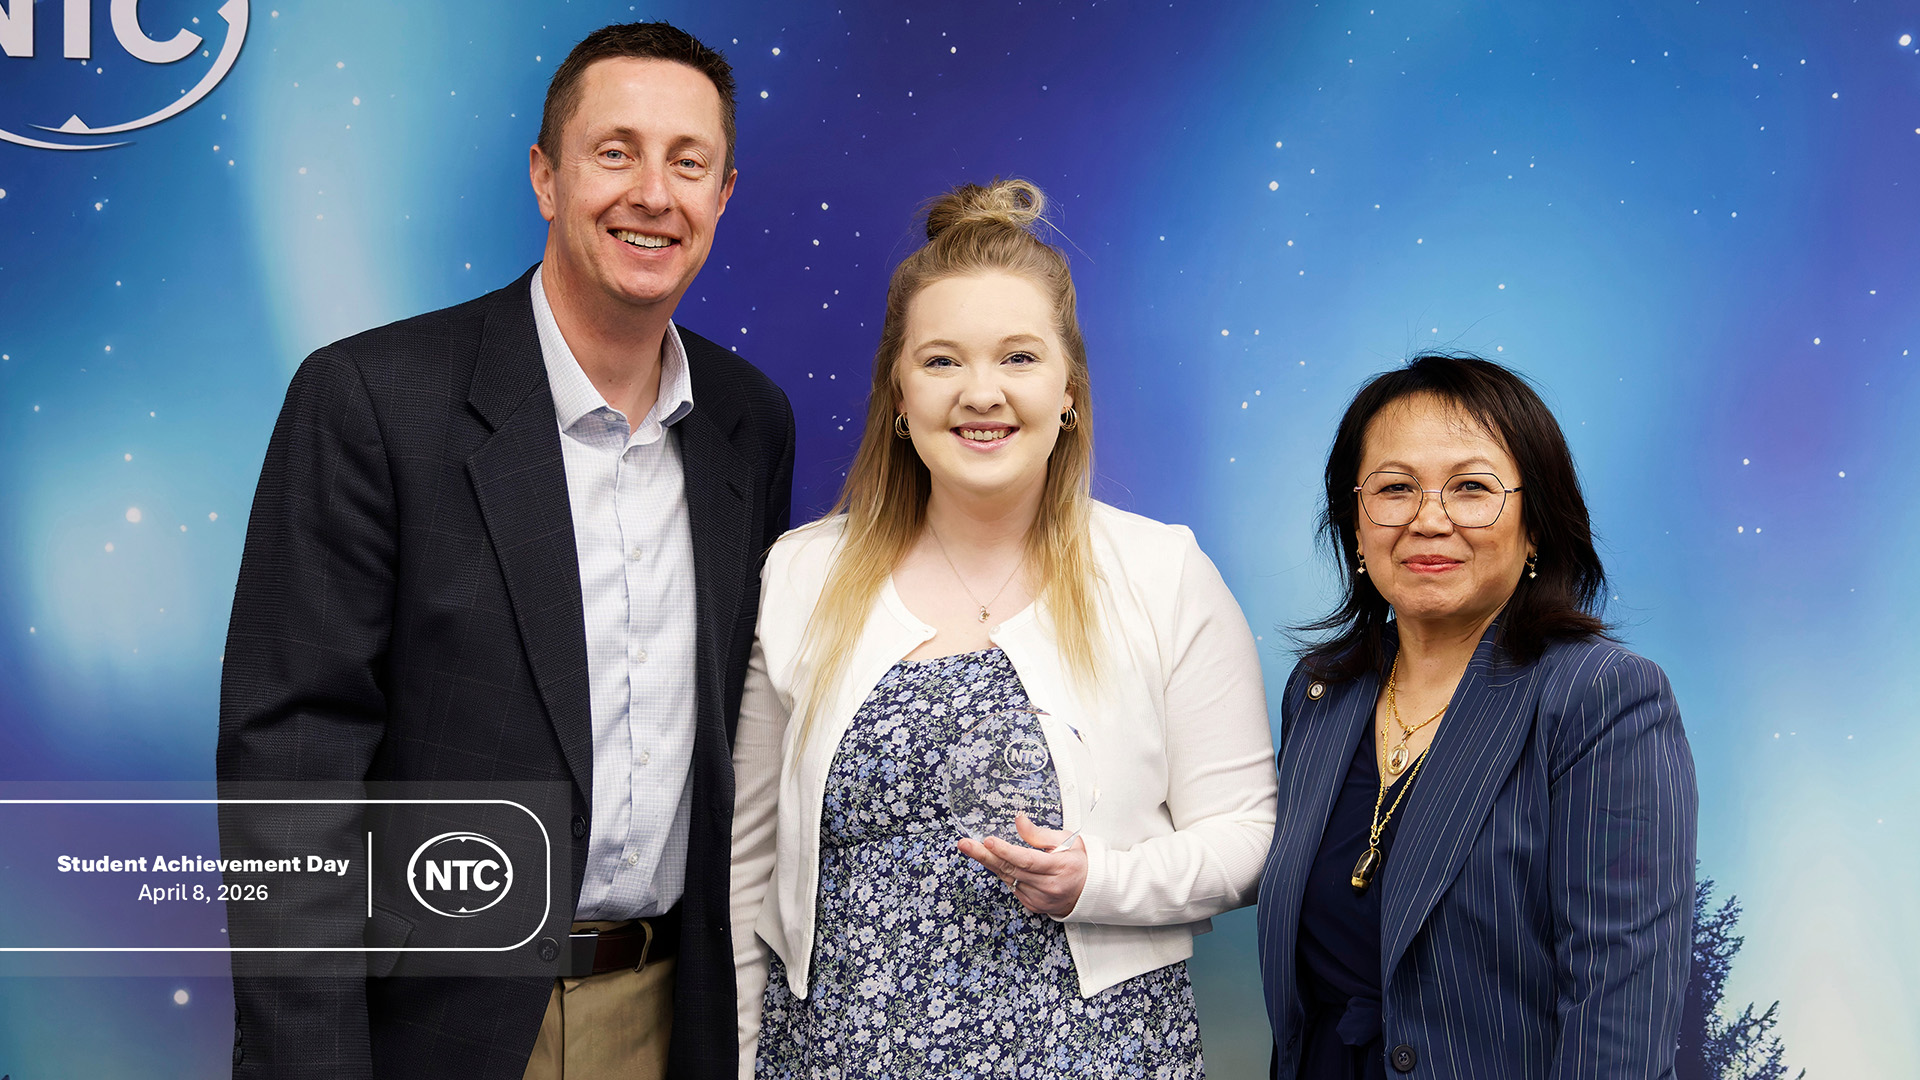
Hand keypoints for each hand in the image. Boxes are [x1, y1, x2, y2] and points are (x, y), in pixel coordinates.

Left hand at [956, 813, 1086, 917]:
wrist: (1089, 892)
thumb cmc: (1078, 862)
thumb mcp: (1066, 840)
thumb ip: (1039, 833)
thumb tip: (1019, 819)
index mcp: (1059, 868)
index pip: (1027, 860)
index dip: (1006, 851)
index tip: (988, 841)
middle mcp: (1048, 886)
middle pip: (1011, 869)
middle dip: (985, 855)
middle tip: (964, 844)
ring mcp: (1039, 898)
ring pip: (1008, 878)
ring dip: (989, 862)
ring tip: (971, 848)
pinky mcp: (1032, 905)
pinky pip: (1012, 886)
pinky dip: (1002, 872)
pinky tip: (993, 861)